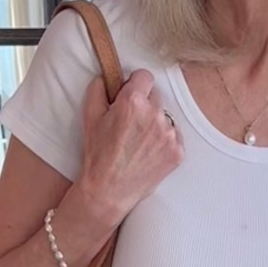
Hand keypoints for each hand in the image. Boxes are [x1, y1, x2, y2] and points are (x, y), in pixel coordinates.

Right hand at [72, 69, 183, 226]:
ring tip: (139, 142)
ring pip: (166, 117)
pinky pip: (174, 136)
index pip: (145, 76)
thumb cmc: (97, 154)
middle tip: (131, 124)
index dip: (135, 84)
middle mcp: (155, 114)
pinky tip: (149, 152)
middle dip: (145, 105)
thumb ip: (98, 89)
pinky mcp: (178, 151)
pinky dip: (164, 141)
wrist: (109, 190)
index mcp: (133, 101)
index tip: (130, 95)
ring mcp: (169, 134)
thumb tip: (106, 77)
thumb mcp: (89, 116)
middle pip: (156, 96)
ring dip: (155, 124)